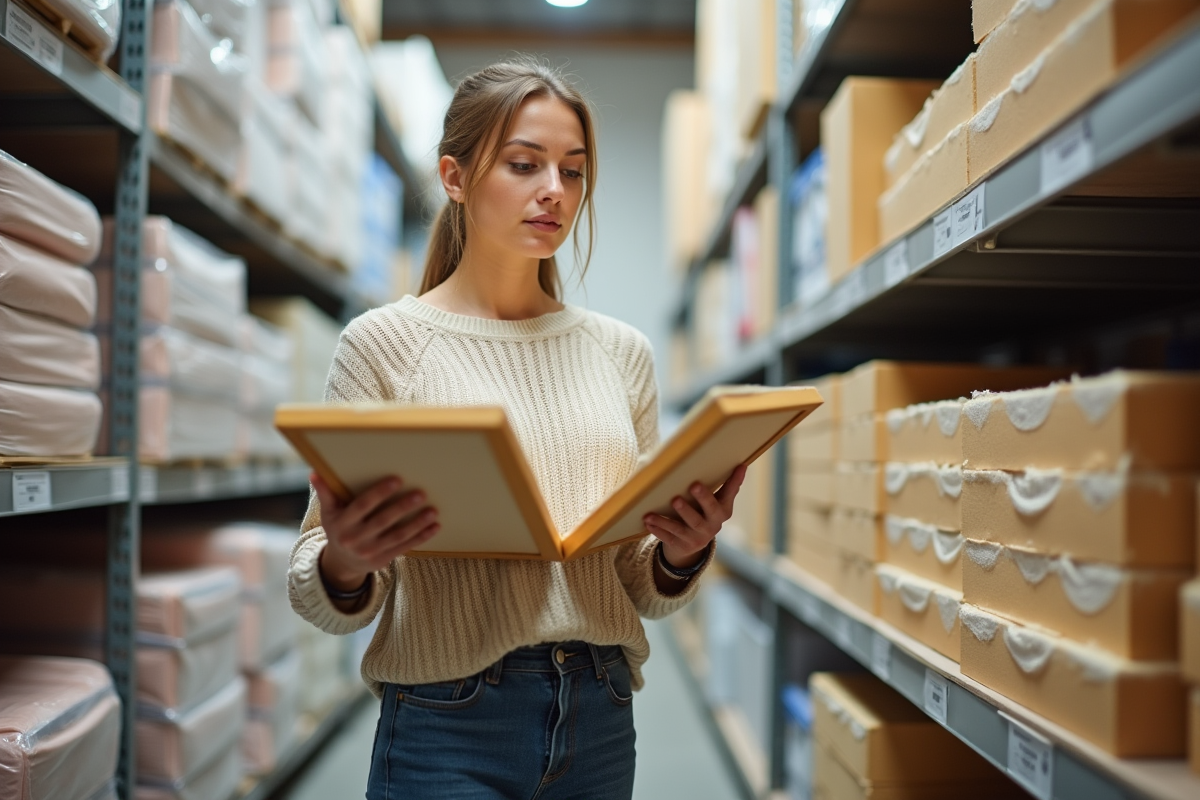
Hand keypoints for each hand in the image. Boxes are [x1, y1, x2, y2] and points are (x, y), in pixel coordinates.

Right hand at [312, 472, 439, 590]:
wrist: (341, 563)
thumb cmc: (338, 529)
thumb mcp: (329, 513)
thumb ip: (326, 493)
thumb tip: (314, 472)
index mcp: (343, 523)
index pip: (363, 505)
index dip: (379, 493)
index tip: (397, 480)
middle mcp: (355, 539)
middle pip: (383, 521)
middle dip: (402, 507)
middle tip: (421, 493)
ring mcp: (370, 551)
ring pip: (397, 535)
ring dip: (417, 523)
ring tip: (433, 511)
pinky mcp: (383, 560)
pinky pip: (404, 547)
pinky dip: (421, 537)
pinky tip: (434, 527)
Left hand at [643, 465, 745, 568]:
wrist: (696, 542)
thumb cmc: (708, 512)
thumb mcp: (721, 501)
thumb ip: (730, 485)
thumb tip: (743, 465)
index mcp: (721, 513)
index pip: (719, 502)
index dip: (709, 494)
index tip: (696, 483)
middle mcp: (710, 527)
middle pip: (699, 519)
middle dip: (687, 510)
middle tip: (676, 498)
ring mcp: (696, 538)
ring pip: (680, 530)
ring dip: (666, 522)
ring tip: (651, 514)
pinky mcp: (682, 546)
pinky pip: (668, 538)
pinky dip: (657, 530)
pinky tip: (647, 522)